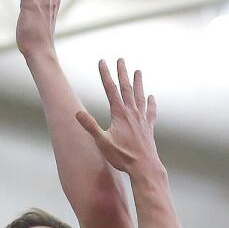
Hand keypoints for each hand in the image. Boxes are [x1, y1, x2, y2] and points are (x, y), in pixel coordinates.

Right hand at [75, 59, 160, 174]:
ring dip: (138, 83)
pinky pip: (150, 111)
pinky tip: (151, 97)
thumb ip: (90, 126)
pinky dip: (150, 103)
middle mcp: (132, 113)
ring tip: (138, 71)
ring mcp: (142, 119)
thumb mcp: (102, 142)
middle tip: (121, 60)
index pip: (110, 89)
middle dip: (122, 73)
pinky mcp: (148, 127)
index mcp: (120, 114)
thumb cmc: (123, 157)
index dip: (105, 74)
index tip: (102, 62)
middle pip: (126, 88)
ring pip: (140, 96)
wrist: (145, 167)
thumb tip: (77, 113)